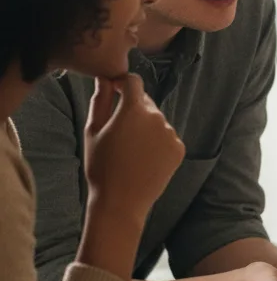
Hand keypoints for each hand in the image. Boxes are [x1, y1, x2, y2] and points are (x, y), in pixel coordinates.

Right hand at [84, 75, 183, 221]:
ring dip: (145, 125)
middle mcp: (157, 117)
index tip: (115, 90)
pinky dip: (157, 141)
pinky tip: (144, 157)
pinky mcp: (179, 148)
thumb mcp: (93, 131)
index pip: (134, 81)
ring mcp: (171, 133)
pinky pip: (167, 136)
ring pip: (157, 120)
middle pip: (146, 101)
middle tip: (118, 130)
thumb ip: (101, 100)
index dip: (123, 83)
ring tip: (130, 148)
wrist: (121, 201)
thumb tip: (105, 79)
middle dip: (133, 108)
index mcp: (133, 110)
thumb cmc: (101, 166)